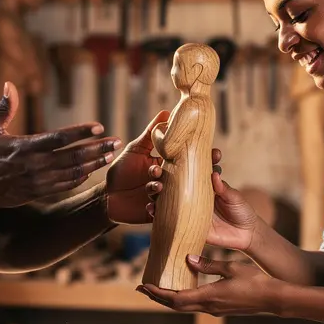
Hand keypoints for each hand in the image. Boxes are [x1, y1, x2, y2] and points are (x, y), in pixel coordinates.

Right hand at [0, 82, 121, 210]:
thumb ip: (4, 108)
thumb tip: (10, 84)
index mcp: (23, 147)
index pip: (57, 138)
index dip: (79, 133)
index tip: (99, 127)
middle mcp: (34, 165)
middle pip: (72, 157)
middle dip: (97, 149)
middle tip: (116, 141)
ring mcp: (37, 181)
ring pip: (72, 173)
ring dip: (94, 164)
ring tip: (110, 155)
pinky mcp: (38, 193)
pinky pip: (64, 186)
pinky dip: (79, 179)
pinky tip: (91, 171)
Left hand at [105, 111, 220, 224]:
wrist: (107, 196)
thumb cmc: (122, 171)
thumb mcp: (136, 149)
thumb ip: (150, 134)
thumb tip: (166, 111)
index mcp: (170, 166)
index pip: (191, 160)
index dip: (206, 157)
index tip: (215, 152)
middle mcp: (171, 182)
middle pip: (190, 179)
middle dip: (196, 175)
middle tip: (191, 172)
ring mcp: (165, 198)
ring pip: (174, 195)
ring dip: (164, 189)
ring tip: (154, 185)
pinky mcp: (156, 212)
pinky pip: (160, 212)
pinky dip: (155, 208)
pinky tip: (148, 205)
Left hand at [137, 255, 281, 316]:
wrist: (274, 299)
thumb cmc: (256, 281)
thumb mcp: (231, 267)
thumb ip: (208, 264)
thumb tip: (188, 259)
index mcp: (209, 297)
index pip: (176, 298)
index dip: (158, 293)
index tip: (144, 286)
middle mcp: (209, 307)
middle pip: (175, 305)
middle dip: (157, 297)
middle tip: (142, 288)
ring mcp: (214, 310)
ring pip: (184, 307)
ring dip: (168, 299)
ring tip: (156, 289)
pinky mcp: (220, 309)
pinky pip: (194, 305)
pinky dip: (182, 298)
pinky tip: (180, 289)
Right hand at [146, 169, 257, 251]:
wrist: (245, 235)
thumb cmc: (241, 210)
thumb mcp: (234, 197)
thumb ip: (224, 188)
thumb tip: (215, 174)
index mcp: (204, 183)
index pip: (192, 168)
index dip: (186, 160)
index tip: (180, 152)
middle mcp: (193, 194)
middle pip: (173, 181)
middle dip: (162, 174)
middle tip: (157, 170)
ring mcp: (188, 209)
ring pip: (166, 198)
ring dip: (156, 192)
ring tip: (154, 188)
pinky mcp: (185, 224)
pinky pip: (168, 218)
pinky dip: (157, 214)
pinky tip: (152, 209)